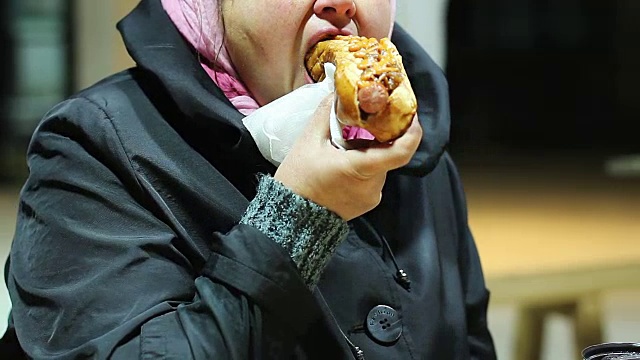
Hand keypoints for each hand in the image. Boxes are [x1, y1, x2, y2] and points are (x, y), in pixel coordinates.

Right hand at [274, 95, 422, 219]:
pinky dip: (364, 165)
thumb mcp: (308, 141)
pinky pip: (373, 178)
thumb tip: (338, 92)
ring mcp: (371, 196)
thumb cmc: (298, 181)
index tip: (410, 114)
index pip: (401, 151)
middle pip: (388, 153)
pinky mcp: (367, 203)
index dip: (412, 131)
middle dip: (379, 136)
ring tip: (345, 144)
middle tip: (365, 120)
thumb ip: (327, 113)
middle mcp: (372, 185)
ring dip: (369, 151)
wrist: (291, 218)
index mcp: (360, 168)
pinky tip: (344, 161)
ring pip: (380, 164)